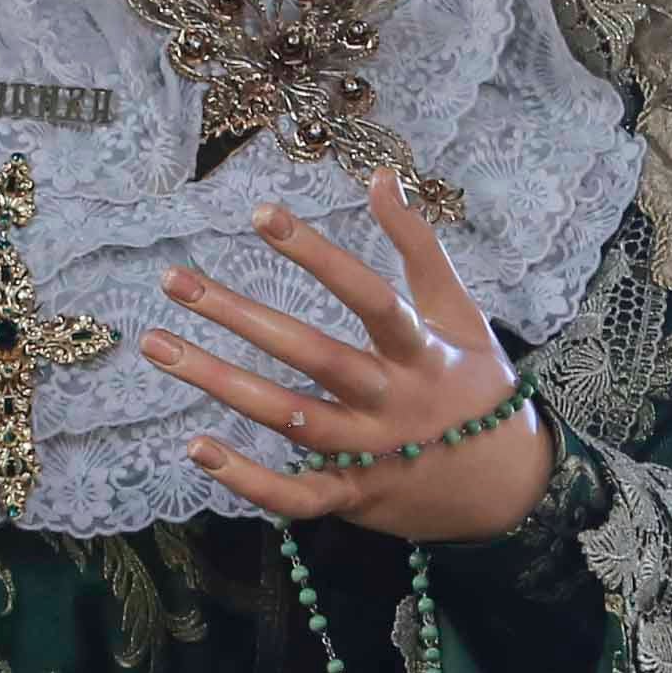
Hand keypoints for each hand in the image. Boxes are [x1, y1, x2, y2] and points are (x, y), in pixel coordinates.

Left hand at [148, 177, 549, 544]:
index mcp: (422, 353)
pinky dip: (248, 479)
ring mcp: (371, 452)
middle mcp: (392, 402)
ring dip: (220, 383)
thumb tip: (381, 176)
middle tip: (175, 281)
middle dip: (240, 316)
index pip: (369, 297)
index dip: (317, 255)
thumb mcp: (463, 315)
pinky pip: (296, 495)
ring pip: (289, 418)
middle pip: (312, 355)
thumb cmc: (478, 387)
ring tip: (159, 346)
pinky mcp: (354, 496)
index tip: (260, 214)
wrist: (512, 489)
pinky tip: (196, 447)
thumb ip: (420, 247)